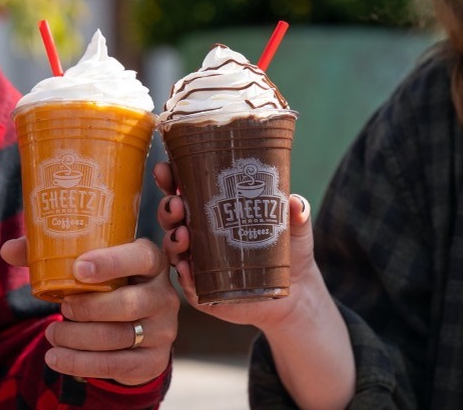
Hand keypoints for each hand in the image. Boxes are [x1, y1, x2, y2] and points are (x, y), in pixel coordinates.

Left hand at [0, 237, 178, 385]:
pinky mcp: (154, 360)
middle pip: (130, 303)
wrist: (133, 331)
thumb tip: (9, 250)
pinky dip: (80, 363)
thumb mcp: (87, 267)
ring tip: (52, 333)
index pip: (142, 258)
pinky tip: (56, 358)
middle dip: (89, 307)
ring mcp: (163, 330)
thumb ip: (50, 255)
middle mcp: (164, 295)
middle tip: (61, 307)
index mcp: (151, 261)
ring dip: (78, 337)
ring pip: (119, 336)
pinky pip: (116, 365)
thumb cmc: (106, 287)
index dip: (113, 263)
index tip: (79, 269)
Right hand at [154, 162, 315, 332]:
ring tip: (183, 234)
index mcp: (213, 212)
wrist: (296, 293)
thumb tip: (295, 203)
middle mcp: (200, 236)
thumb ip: (297, 213)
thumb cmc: (289, 251)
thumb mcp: (295, 229)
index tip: (166, 169)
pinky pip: (188, 283)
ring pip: (175, 248)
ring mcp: (199, 263)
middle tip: (177, 203)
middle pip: (173, 218)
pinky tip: (186, 266)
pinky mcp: (205, 291)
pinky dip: (184, 274)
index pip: (184, 191)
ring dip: (173, 239)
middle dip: (168, 207)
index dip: (171, 179)